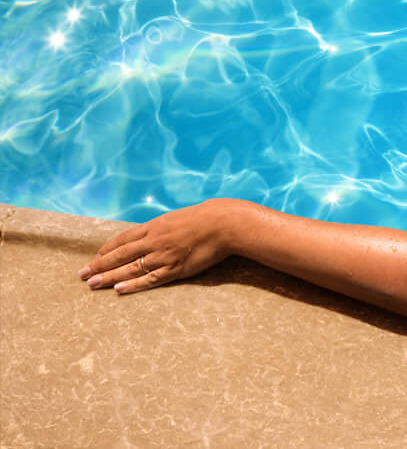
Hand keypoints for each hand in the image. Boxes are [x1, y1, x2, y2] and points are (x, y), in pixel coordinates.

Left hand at [78, 199, 238, 294]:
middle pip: (120, 255)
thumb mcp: (178, 217)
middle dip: (99, 265)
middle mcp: (154, 241)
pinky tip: (119, 290)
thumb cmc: (206, 217)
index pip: (123, 239)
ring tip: (92, 284)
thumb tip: (152, 233)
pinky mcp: (175, 269)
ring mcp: (164, 256)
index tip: (94, 257)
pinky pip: (150, 280)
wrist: (225, 223)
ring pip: (130, 269)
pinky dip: (133, 285)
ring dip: (109, 277)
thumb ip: (163, 227)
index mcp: (155, 226)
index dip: (107, 249)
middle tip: (82, 274)